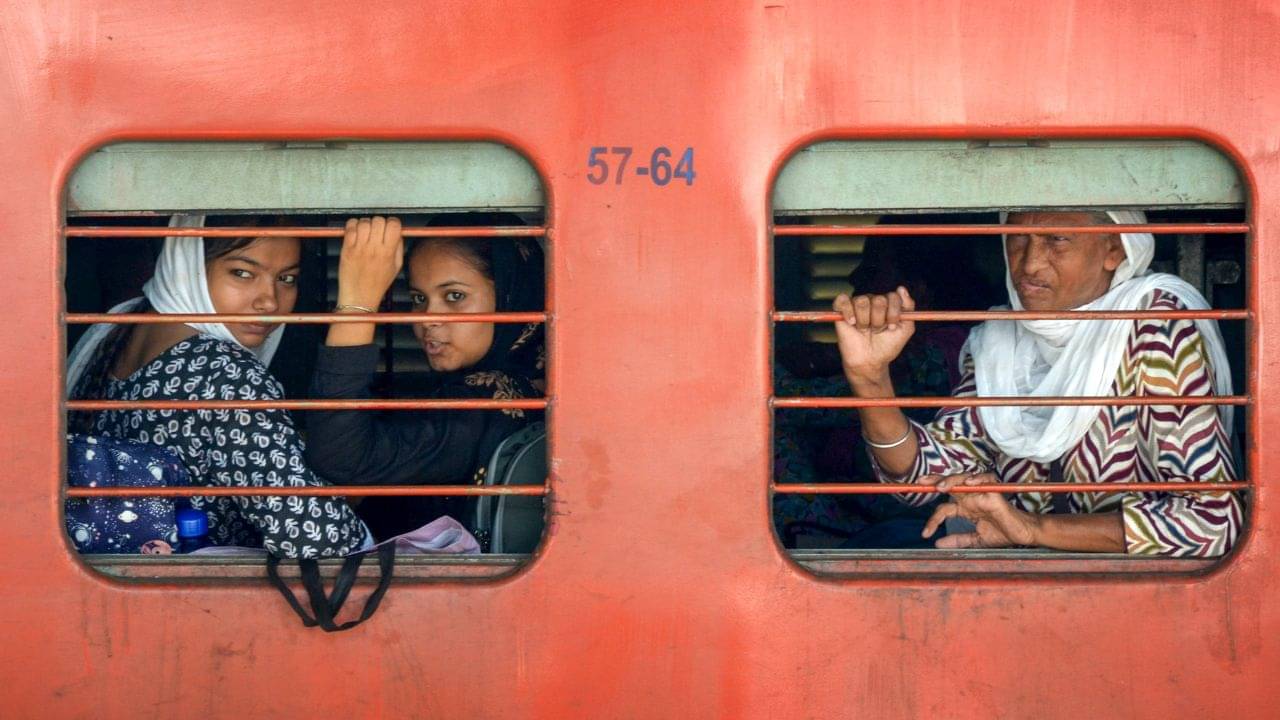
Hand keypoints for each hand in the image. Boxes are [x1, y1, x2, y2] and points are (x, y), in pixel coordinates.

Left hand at [336, 216, 402, 308]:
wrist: (359, 297)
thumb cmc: (377, 284)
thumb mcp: (396, 267)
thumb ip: (398, 248)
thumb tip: (398, 232)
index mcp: (387, 252)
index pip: (394, 224)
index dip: (393, 222)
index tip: (391, 226)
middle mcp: (373, 248)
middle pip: (379, 220)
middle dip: (379, 222)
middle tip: (377, 230)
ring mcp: (359, 247)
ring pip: (364, 221)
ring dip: (366, 223)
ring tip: (366, 232)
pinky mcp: (347, 248)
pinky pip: (350, 227)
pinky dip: (353, 225)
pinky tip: (356, 232)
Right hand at [833, 287, 914, 386]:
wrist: (869, 361)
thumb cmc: (887, 346)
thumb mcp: (905, 329)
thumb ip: (908, 307)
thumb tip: (901, 288)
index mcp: (887, 303)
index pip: (893, 297)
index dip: (893, 314)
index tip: (891, 328)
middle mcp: (872, 300)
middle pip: (879, 300)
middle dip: (879, 320)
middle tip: (876, 331)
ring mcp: (856, 304)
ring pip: (862, 301)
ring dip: (865, 321)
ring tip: (864, 330)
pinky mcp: (840, 309)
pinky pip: (843, 300)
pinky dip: (847, 312)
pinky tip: (852, 323)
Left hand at [920, 473, 1040, 548]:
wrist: (1022, 534)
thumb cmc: (1002, 533)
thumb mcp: (976, 540)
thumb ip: (958, 540)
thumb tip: (937, 544)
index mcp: (965, 508)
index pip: (944, 508)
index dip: (933, 520)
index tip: (925, 534)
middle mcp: (971, 498)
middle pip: (950, 485)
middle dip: (934, 481)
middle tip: (919, 482)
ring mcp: (982, 493)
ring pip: (964, 479)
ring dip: (951, 480)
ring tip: (940, 487)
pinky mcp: (995, 492)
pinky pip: (986, 479)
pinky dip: (978, 479)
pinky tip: (969, 482)